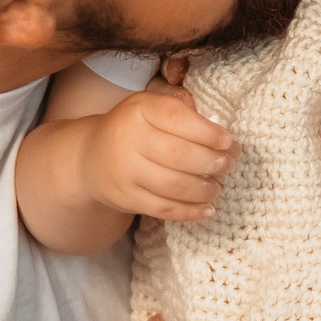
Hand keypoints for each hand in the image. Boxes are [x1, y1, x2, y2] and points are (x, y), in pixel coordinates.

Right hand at [77, 80, 235, 222]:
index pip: (178, 119)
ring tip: (217, 187)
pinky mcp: (125, 198)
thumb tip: (227, 140)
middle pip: (179, 155)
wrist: (90, 157)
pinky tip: (207, 209)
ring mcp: (124, 172)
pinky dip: (190, 212)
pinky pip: (164, 209)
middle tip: (227, 166)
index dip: (209, 132)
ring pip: (174, 186)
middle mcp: (127, 139)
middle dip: (212, 163)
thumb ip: (186, 116)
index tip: (229, 142)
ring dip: (205, 190)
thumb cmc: (135, 129)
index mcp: (139, 109)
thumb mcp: (153, 109)